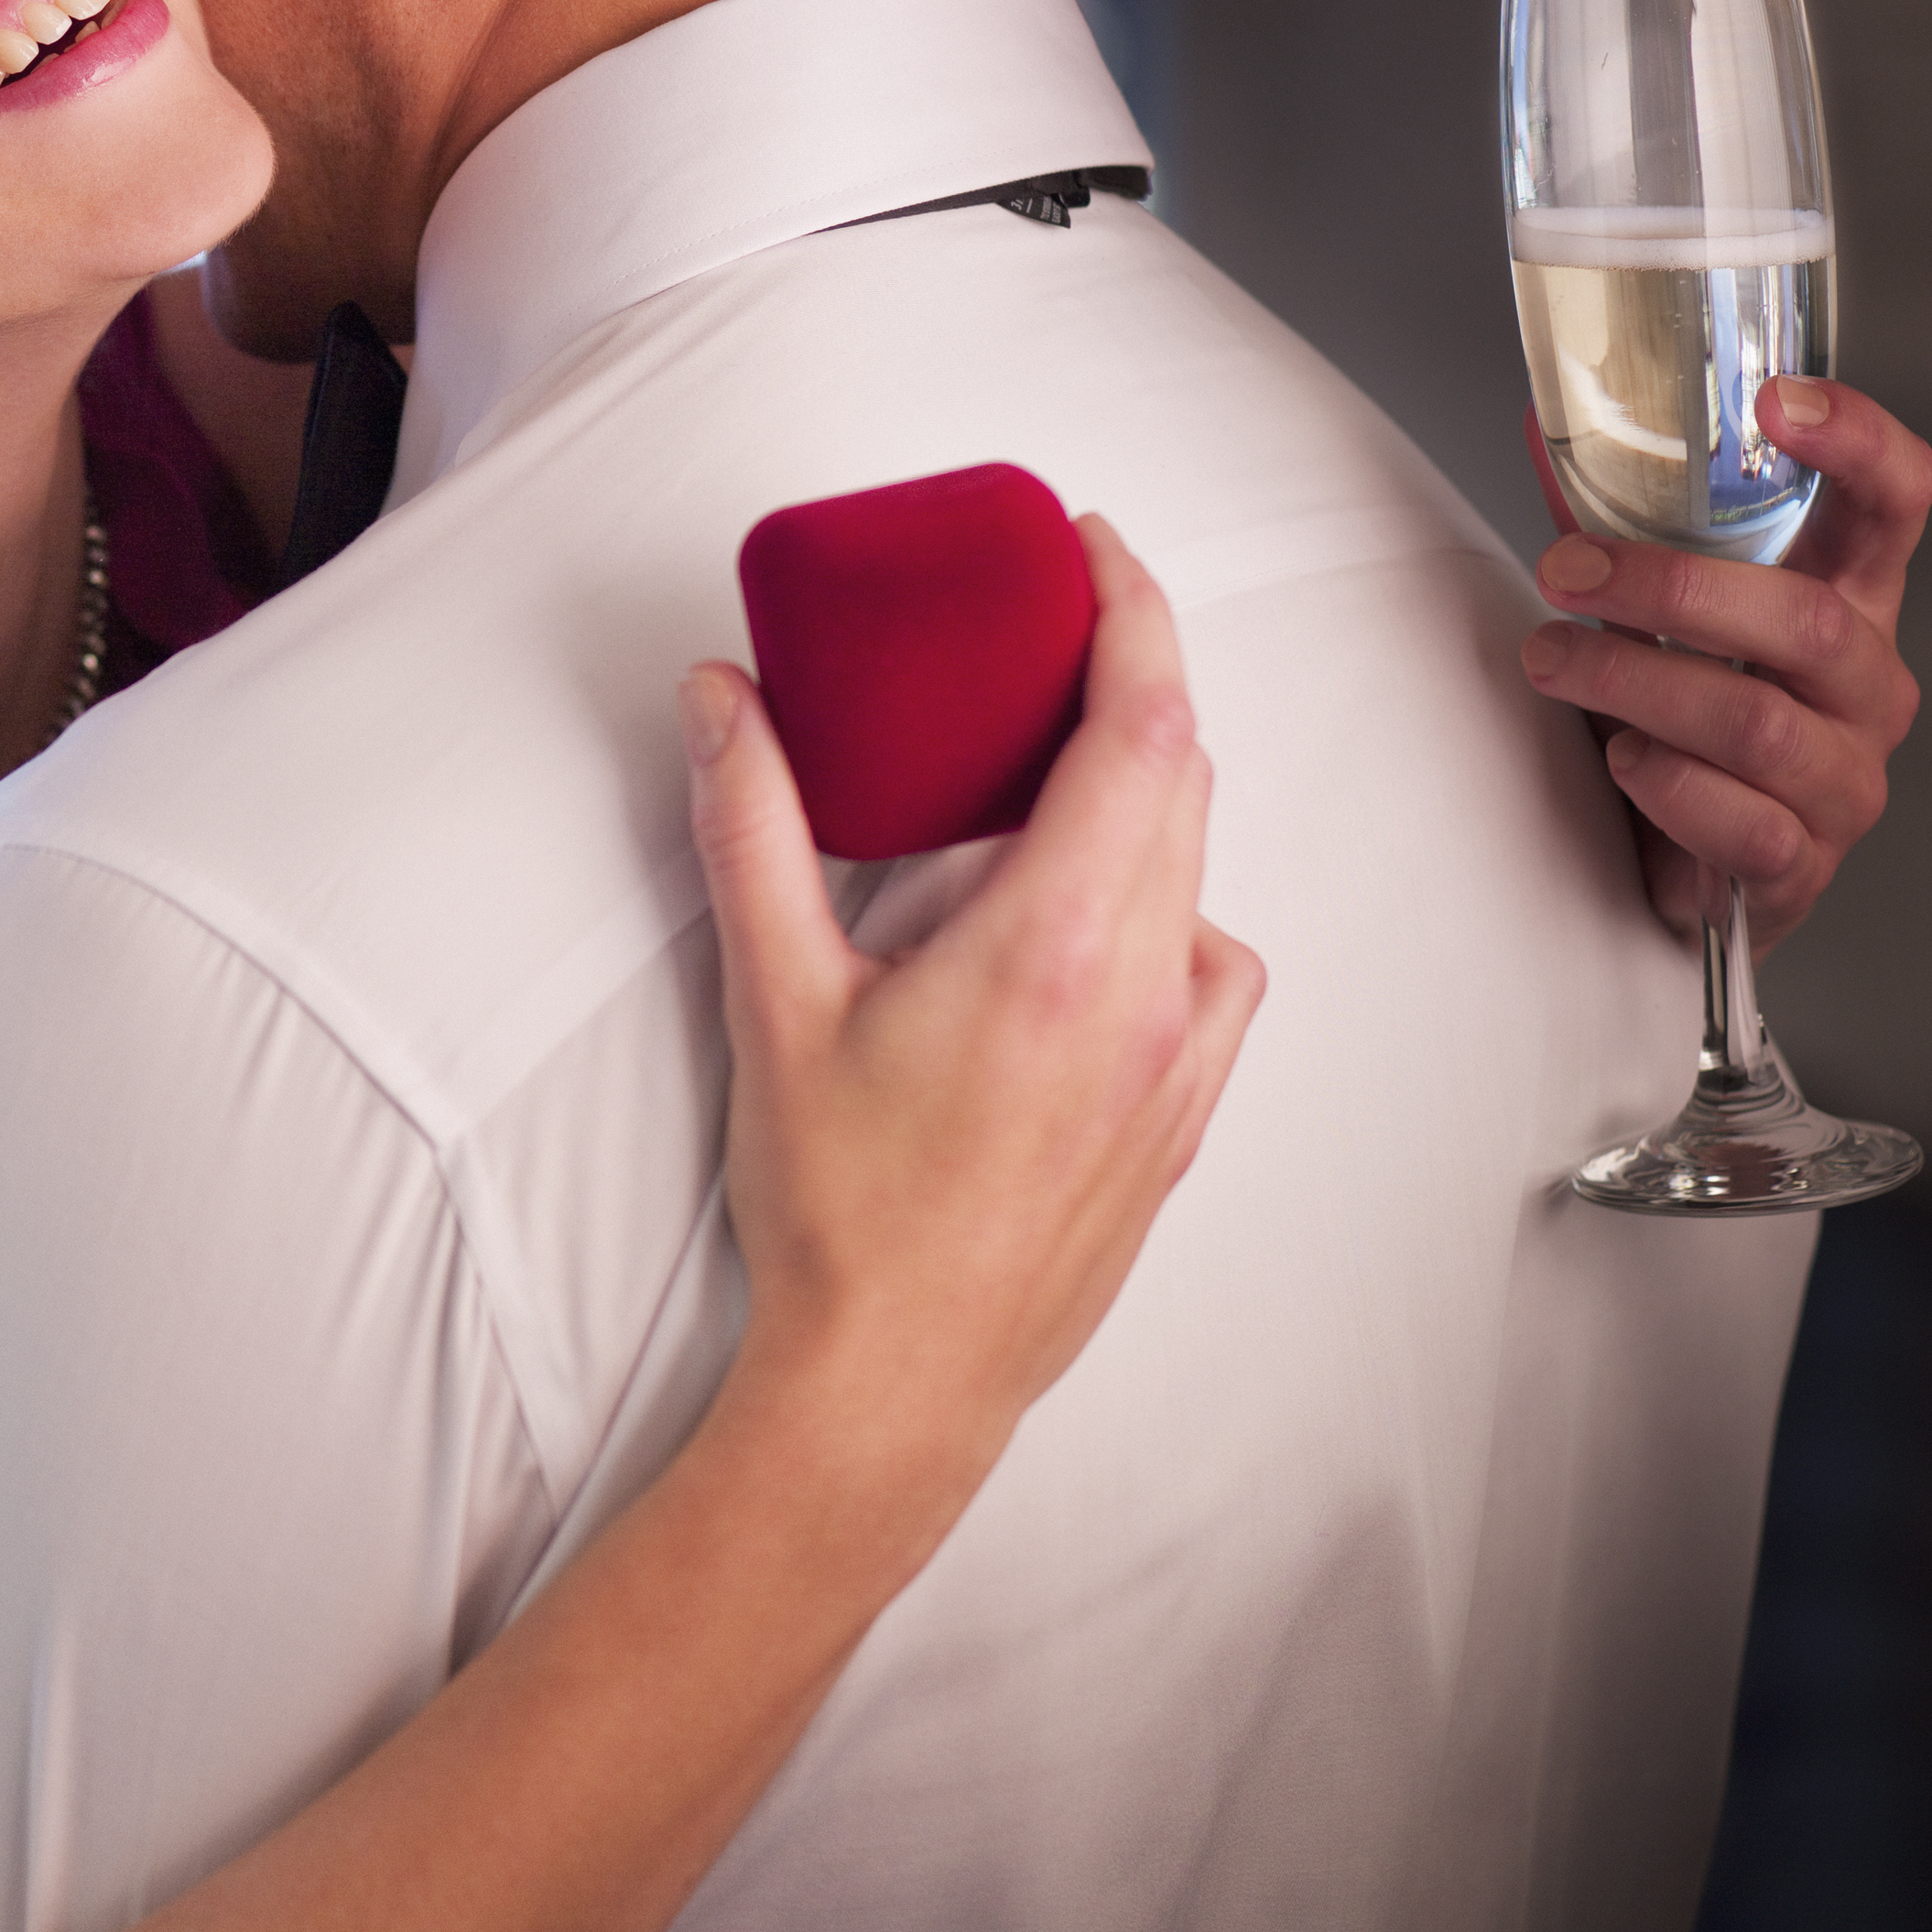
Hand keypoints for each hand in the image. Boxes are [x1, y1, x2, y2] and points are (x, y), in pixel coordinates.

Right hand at [683, 517, 1264, 1490]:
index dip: (1134, 611)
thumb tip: (722, 698)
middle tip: (1050, 625)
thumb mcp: (773, 996)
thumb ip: (752, 827)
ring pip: (1197, 866)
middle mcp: (1149, 989)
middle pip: (1181, 773)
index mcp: (1059, 943)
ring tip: (1044, 774)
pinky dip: (1158, 898)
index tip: (1091, 549)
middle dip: (1128, 677)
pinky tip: (1077, 923)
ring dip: (1140, 791)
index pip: (1144, 724)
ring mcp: (1182, 1057)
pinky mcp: (1184, 1111)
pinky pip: (1208, 958)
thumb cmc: (840, 1211)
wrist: (898, 1382)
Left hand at [1516, 378, 1931, 949]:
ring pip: (1758, 724)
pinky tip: (1621, 764)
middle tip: (1566, 571)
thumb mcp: (1653, 610)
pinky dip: (1668, 787)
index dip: (1859, 444)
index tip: (1777, 401)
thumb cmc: (1675, 711)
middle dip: (1672, 590)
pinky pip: (1745, 823)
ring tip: (1552, 661)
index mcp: (1847, 599)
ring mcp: (1845, 777)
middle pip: (1806, 622)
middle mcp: (1867, 685)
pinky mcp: (1800, 861)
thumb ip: (1611, 524)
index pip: (1894, 503)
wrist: (1675, 854)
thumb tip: (1538, 421)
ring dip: (1636, 683)